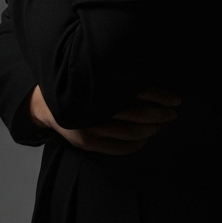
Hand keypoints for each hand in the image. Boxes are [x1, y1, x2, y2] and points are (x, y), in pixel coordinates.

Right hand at [29, 85, 180, 154]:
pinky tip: (145, 138)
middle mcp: (94, 107)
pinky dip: (137, 144)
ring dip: (151, 129)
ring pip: (131, 132)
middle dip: (160, 114)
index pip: (137, 89)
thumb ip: (117, 77)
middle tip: (173, 113)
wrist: (46, 105)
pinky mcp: (87, 143)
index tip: (175, 99)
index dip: (159, 95)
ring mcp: (90, 128)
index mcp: (98, 86)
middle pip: (137, 113)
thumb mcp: (94, 75)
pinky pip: (120, 148)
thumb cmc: (80, 86)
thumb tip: (152, 78)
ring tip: (160, 124)